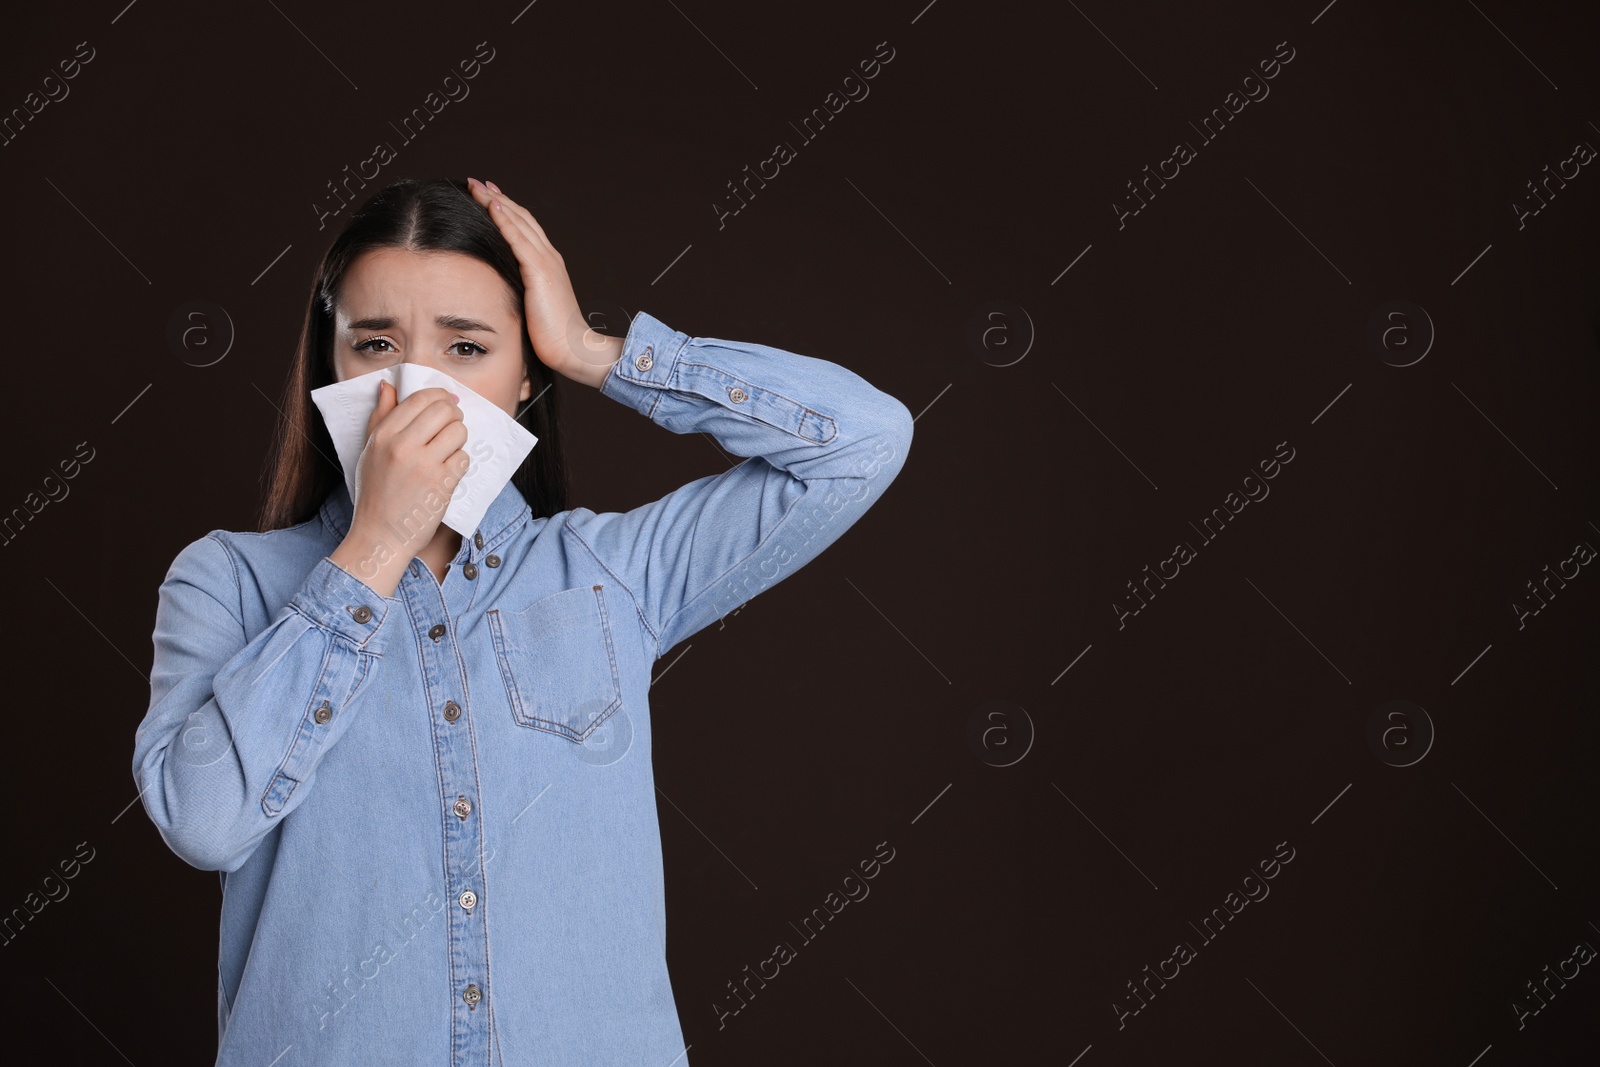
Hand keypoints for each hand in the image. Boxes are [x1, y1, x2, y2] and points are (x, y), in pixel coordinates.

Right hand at [329, 379, 467, 596]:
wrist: (380, 536)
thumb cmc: (375, 493)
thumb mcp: (369, 451)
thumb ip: (380, 416)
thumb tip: (388, 385)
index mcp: (383, 434)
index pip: (421, 398)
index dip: (440, 397)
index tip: (445, 404)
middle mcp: (402, 446)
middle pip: (445, 410)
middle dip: (454, 416)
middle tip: (450, 427)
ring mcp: (423, 465)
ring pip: (459, 431)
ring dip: (458, 440)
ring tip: (447, 452)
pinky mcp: (441, 484)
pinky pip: (464, 458)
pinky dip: (460, 464)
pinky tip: (447, 473)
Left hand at [466, 176, 621, 388]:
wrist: (574, 349)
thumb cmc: (553, 338)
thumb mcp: (533, 309)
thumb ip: (522, 293)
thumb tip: (501, 291)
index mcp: (548, 266)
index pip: (525, 229)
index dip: (507, 210)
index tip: (488, 196)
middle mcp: (549, 258)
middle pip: (521, 218)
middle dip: (497, 198)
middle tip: (477, 182)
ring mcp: (546, 263)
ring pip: (519, 223)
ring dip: (496, 202)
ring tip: (477, 187)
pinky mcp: (540, 273)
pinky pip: (519, 240)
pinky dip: (505, 221)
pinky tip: (492, 206)